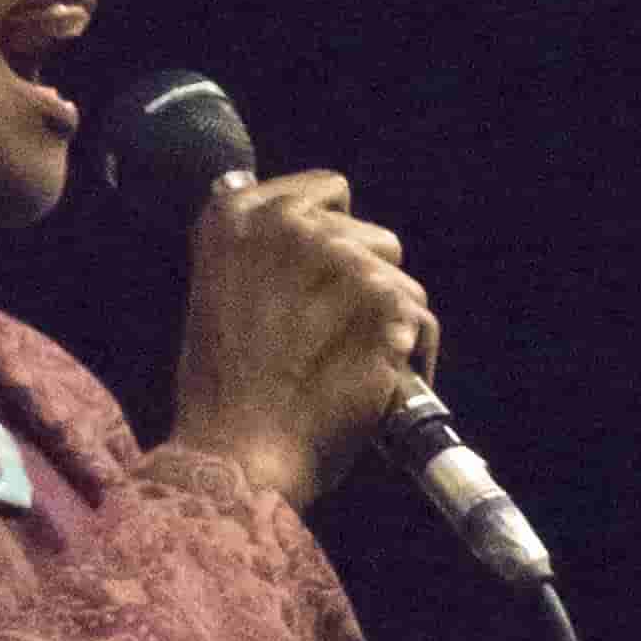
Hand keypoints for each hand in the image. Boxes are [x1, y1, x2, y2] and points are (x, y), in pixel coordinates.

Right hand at [167, 163, 438, 509]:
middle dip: (361, 283)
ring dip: (387, 317)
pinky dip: (413, 352)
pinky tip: (382, 380)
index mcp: (238, 216)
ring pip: (398, 276)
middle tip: (335, 336)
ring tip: (356, 362)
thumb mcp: (219, 293)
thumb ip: (260, 252)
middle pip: (369, 234)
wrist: (239, 449)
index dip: (332, 236)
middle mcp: (290, 225)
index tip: (322, 279)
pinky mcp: (384, 300)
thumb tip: (306, 228)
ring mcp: (342, 259)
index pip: (325, 191)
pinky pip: (420, 316)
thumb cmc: (225, 390)